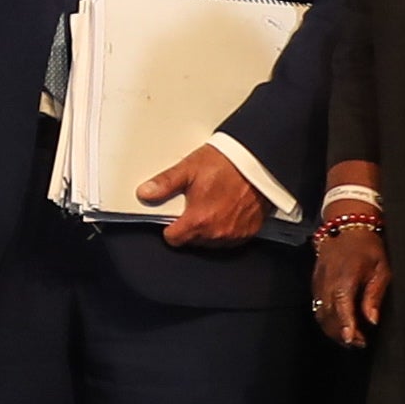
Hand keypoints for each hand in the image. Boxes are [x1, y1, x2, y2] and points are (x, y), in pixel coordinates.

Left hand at [134, 140, 273, 248]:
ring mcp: (234, 234)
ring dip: (208, 229)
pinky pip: (230, 239)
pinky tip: (226, 211)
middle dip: (190, 226)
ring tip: (212, 205)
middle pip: (192, 241)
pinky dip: (226, 229)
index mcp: (199, 220)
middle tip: (195, 204)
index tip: (172, 218)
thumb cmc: (227, 164)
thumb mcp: (189, 168)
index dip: (169, 227)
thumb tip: (145, 192)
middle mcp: (217, 232)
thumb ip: (165, 184)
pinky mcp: (249, 232)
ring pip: (211, 242)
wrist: (259, 161)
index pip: (173, 239)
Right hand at [314, 220, 390, 347]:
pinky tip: (339, 324)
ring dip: (333, 330)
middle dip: (342, 334)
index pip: (342, 309)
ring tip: (349, 338)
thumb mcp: (381, 269)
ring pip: (321, 314)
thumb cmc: (367, 247)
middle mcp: (328, 283)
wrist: (346, 228)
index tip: (353, 341)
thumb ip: (374, 296)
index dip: (347, 327)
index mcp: (345, 278)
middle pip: (329, 316)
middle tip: (358, 343)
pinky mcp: (315, 284)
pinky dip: (327, 319)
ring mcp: (319, 284)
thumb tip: (372, 319)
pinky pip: (317, 307)